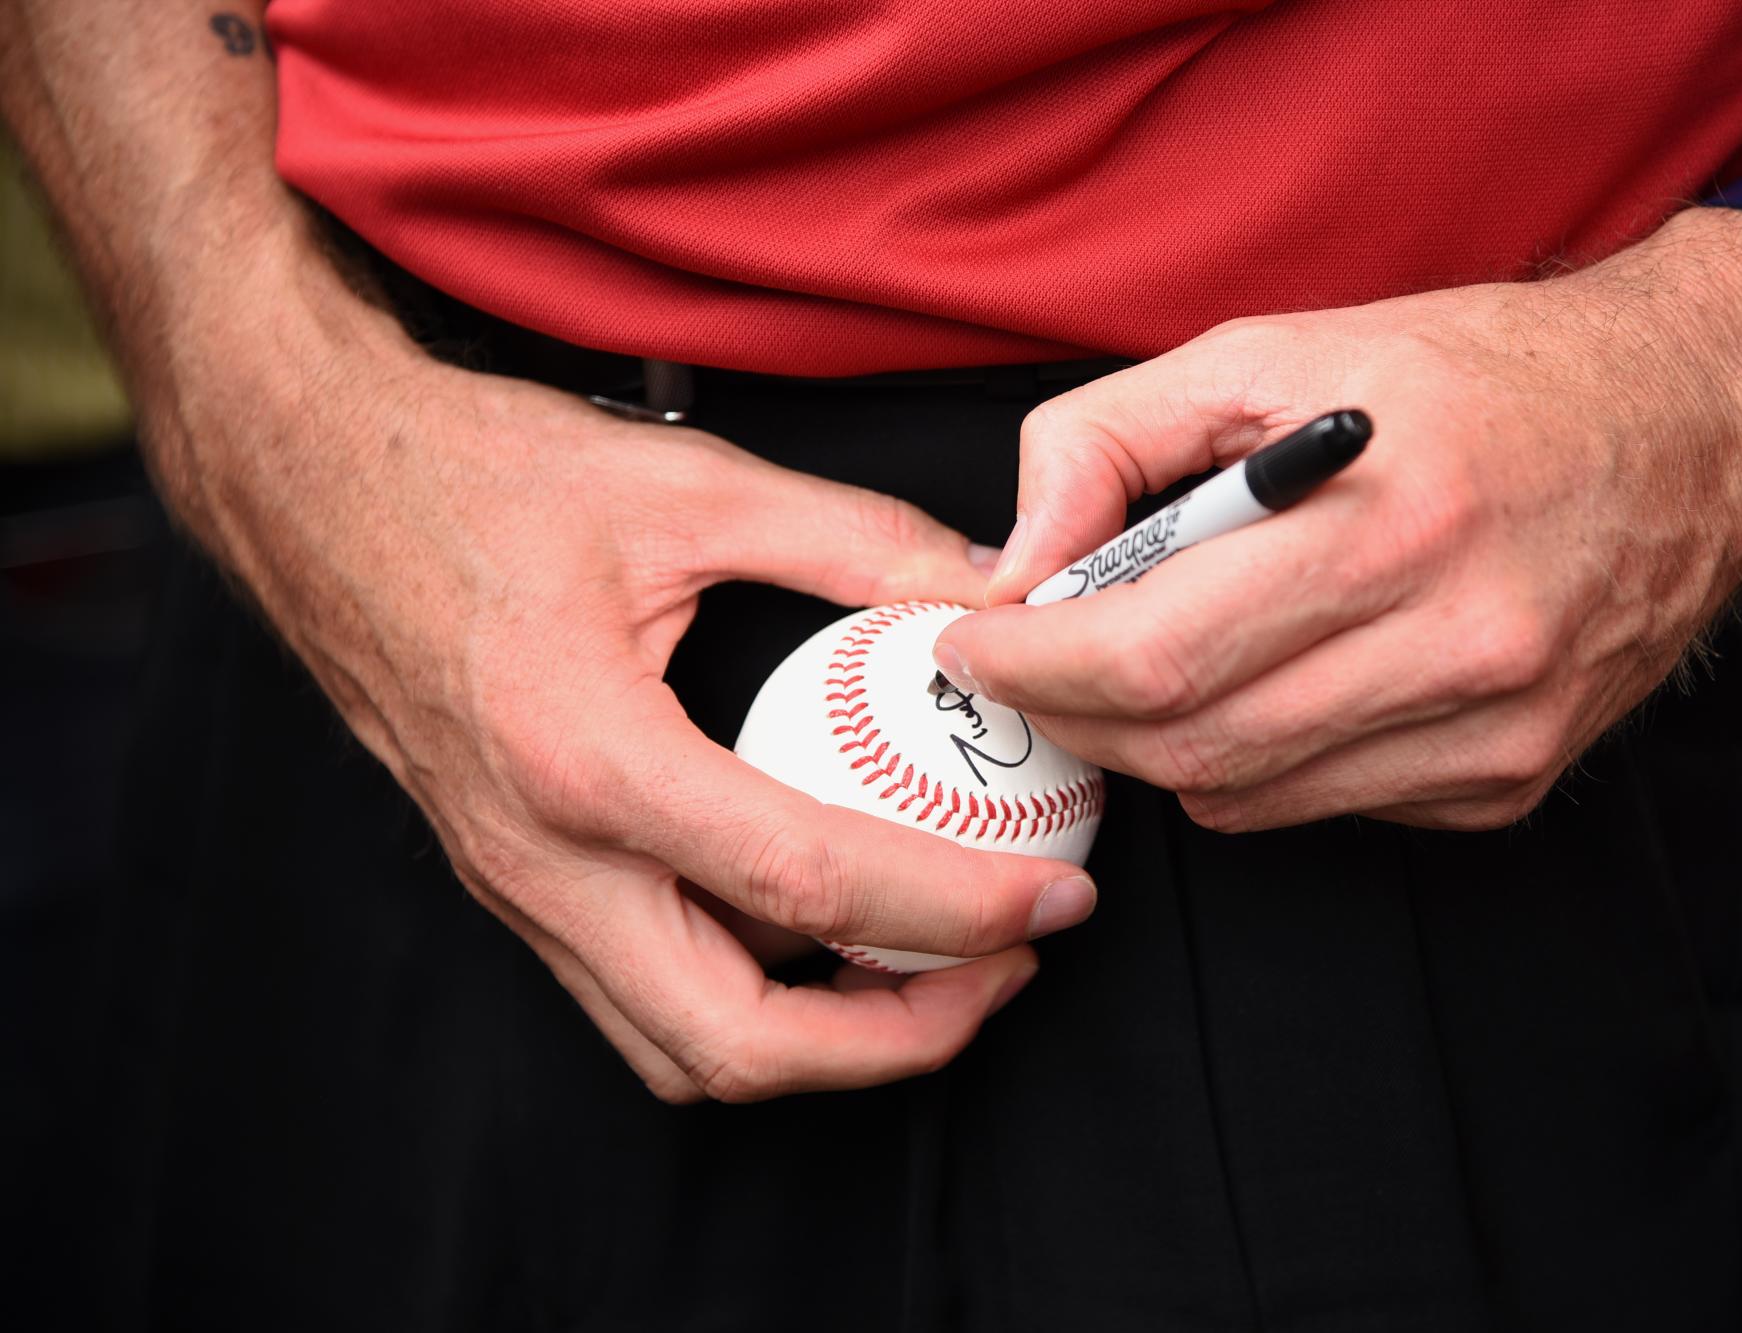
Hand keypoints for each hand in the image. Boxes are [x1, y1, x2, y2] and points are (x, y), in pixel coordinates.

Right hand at [156, 281, 1094, 1103]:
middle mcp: (541, 855)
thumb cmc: (476, 476)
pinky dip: (749, 995)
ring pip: (677, 1045)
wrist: (313, 485)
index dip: (952, 910)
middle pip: (732, 1043)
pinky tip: (826, 926)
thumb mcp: (687, 485)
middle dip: (892, 1042)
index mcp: (587, 756)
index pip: (804, 883)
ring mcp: (516, 884)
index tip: (1048, 904)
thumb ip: (855, 540)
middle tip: (1000, 973)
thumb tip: (989, 590)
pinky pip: (638, 991)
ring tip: (931, 967)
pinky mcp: (513, 879)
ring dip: (818, 1042)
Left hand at [934, 209, 1741, 831]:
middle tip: (1033, 667)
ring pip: (1244, 795)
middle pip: (1186, 745)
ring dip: (1156, 745)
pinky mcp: (1513, 779)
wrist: (1692, 419)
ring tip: (1144, 664)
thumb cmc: (1471, 371)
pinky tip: (1279, 679)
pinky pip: (1325, 808)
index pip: (1151, 652)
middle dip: (1074, 716)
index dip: (1032, 667)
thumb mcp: (1270, 348)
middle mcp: (1458, 639)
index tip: (970, 648)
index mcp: (1388, 514)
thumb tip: (1010, 566)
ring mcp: (1497, 726)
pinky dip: (1259, 761)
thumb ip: (1108, 440)